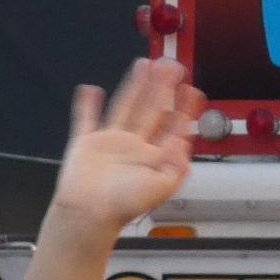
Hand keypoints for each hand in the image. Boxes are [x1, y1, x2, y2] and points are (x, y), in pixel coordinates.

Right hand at [51, 58, 202, 235]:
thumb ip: (176, 166)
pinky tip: (91, 90)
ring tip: (144, 66)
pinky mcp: (86, 144)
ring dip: (134, 87)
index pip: (172, 129)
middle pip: (151, 111)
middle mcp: (133, 149)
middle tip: (172, 66)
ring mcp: (110, 145)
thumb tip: (185, 145)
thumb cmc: (122, 206)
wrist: (89, 214)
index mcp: (152, 160)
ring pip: (125, 107)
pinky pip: (86, 119)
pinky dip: (87, 105)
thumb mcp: (161, 187)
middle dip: (163, 89)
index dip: (183, 110)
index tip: (193, 91)